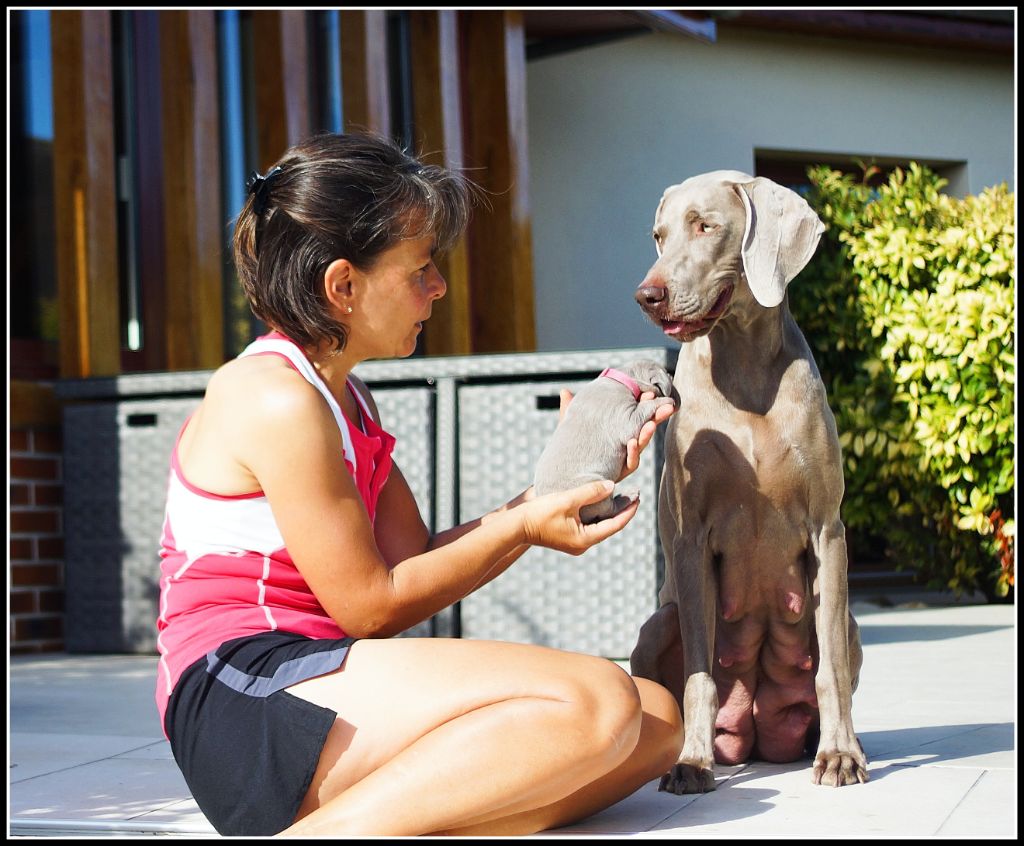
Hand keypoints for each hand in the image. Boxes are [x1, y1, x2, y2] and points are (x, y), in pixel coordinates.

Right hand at [520, 479, 638, 554]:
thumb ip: (590, 491)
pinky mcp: (568, 538)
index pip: (615, 524)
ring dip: (610, 511)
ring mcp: (575, 543)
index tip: (639, 497)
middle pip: (609, 526)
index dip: (629, 510)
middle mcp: (583, 545)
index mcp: (585, 539)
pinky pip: (589, 525)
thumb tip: (612, 485)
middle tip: (635, 493)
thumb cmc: (540, 513)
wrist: (516, 526)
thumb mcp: (567, 499)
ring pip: (600, 525)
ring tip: (622, 495)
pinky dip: (598, 513)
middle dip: (622, 509)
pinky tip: (601, 501)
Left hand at [558, 388, 676, 482]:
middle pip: (642, 433)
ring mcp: (619, 464)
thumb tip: (564, 390)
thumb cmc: (567, 454)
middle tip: (661, 405)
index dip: (644, 408)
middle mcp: (620, 451)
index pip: (633, 420)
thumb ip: (569, 412)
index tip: (649, 394)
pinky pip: (628, 465)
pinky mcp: (615, 476)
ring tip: (650, 424)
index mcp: (614, 437)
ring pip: (638, 449)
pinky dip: (632, 454)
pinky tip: (631, 442)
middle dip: (652, 419)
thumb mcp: (568, 431)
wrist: (560, 483)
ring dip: (645, 437)